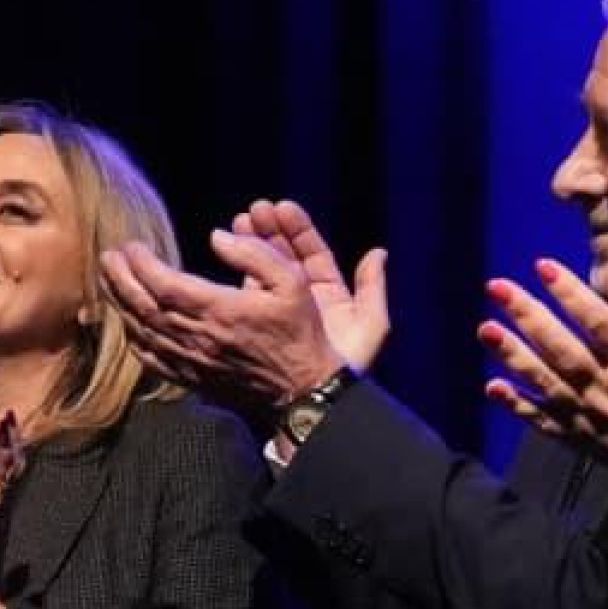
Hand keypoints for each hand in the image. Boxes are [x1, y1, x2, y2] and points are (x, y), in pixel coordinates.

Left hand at [98, 197, 383, 405]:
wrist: (301, 390)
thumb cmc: (299, 332)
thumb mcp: (293, 282)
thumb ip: (255, 254)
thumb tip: (218, 236)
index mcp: (220, 310)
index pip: (165, 284)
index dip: (142, 264)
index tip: (132, 246)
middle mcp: (198, 336)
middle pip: (144, 305)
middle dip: (120, 279)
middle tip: (106, 257)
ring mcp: (191, 360)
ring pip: (142, 331)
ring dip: (120, 304)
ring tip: (107, 282)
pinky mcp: (190, 379)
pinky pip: (150, 359)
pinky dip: (132, 338)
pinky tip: (125, 323)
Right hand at [235, 198, 390, 371]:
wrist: (315, 401)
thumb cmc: (345, 366)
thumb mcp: (370, 325)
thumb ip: (373, 288)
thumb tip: (379, 253)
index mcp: (330, 296)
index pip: (312, 254)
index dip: (298, 230)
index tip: (281, 207)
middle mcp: (303, 302)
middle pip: (285, 257)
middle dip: (270, 231)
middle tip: (254, 209)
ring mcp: (279, 313)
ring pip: (265, 272)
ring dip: (253, 246)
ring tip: (239, 221)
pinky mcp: (259, 326)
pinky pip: (248, 294)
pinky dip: (239, 274)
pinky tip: (228, 254)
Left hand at [480, 250, 607, 453]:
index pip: (601, 321)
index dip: (572, 292)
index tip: (543, 265)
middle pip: (563, 348)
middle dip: (528, 316)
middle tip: (495, 286)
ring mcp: (593, 415)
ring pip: (547, 382)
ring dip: (513, 355)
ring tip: (484, 329)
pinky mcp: (586, 437)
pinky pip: (547, 422)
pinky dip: (519, 406)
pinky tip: (492, 386)